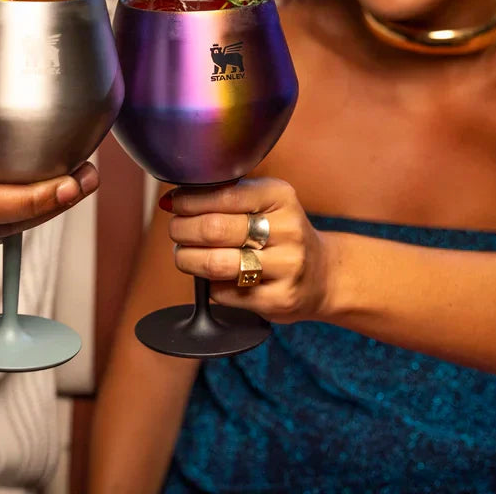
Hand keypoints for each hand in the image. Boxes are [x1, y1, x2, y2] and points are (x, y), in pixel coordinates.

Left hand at [163, 178, 330, 322]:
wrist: (323, 275)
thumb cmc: (279, 234)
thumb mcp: (265, 203)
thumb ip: (226, 196)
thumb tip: (172, 199)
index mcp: (279, 196)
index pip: (222, 194)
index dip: (188, 201)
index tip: (173, 204)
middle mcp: (287, 230)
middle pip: (213, 229)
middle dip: (182, 230)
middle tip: (176, 232)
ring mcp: (287, 267)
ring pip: (215, 264)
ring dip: (187, 259)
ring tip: (185, 255)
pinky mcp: (279, 300)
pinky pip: (224, 293)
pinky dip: (209, 286)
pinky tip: (214, 279)